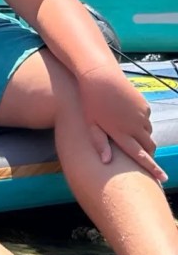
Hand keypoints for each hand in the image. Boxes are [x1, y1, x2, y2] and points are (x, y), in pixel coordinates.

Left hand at [76, 65, 165, 180]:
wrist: (101, 76)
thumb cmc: (91, 102)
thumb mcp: (91, 124)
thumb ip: (100, 143)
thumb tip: (106, 161)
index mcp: (121, 133)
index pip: (140, 155)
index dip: (152, 167)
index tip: (163, 178)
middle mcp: (134, 126)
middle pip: (149, 146)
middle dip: (149, 153)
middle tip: (142, 156)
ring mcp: (141, 115)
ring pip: (148, 133)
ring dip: (142, 137)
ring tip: (127, 132)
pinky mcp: (145, 106)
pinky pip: (147, 120)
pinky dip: (141, 123)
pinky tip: (127, 116)